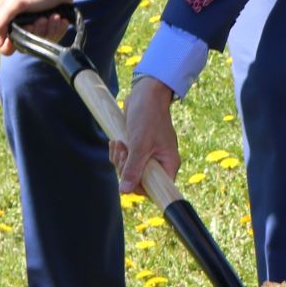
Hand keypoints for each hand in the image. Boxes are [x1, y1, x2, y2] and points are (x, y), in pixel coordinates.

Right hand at [0, 0, 73, 55]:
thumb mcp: (13, 3)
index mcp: (5, 23)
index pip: (4, 48)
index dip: (15, 43)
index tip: (27, 27)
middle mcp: (18, 29)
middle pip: (26, 47)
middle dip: (37, 32)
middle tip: (42, 18)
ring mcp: (34, 30)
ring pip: (40, 43)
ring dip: (50, 30)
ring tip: (54, 16)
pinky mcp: (48, 29)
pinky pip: (52, 39)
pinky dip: (58, 29)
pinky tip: (60, 19)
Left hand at [117, 76, 179, 195]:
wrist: (145, 95)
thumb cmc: (148, 117)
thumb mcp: (140, 145)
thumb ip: (133, 169)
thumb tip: (125, 191)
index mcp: (168, 163)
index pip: (157, 188)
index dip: (141, 187)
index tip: (130, 177)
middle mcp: (160, 162)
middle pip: (139, 181)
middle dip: (125, 169)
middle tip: (123, 152)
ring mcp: (148, 156)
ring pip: (129, 171)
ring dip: (119, 160)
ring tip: (119, 143)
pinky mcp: (137, 149)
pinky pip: (125, 161)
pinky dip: (118, 154)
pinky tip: (117, 142)